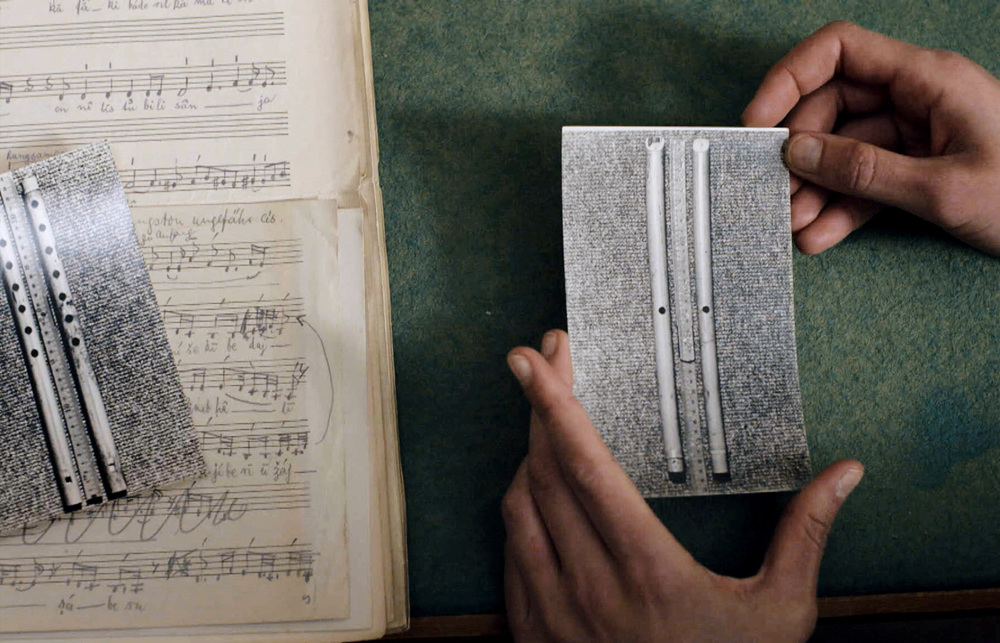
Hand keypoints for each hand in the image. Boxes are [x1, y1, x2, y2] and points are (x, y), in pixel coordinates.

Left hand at [502, 330, 862, 641]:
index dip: (555, 402)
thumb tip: (842, 476)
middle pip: (544, 470)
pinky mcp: (533, 631)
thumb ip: (805, 535)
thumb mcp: (780, 613)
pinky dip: (520, 510)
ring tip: (550, 427)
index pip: (584, 463)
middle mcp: (585, 582)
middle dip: (539, 406)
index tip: (535, 359)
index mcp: (644, 566)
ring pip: (518, 506)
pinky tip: (538, 495)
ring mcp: (551, 609)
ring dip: (528, 457)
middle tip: (545, 364)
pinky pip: (510, 551)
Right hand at [742, 21, 999, 254]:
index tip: (759, 122)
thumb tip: (798, 153)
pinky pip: (866, 179)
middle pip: (831, 106)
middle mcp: (917, 97)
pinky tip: (821, 233)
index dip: (789, 80)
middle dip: (799, 153)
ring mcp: (917, 132)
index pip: (839, 52)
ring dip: (814, 187)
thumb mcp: (942, 190)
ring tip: (794, 224)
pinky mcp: (918, 166)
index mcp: (927, 79)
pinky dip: (840, 206)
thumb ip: (865, 171)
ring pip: (843, 149)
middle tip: (774, 191)